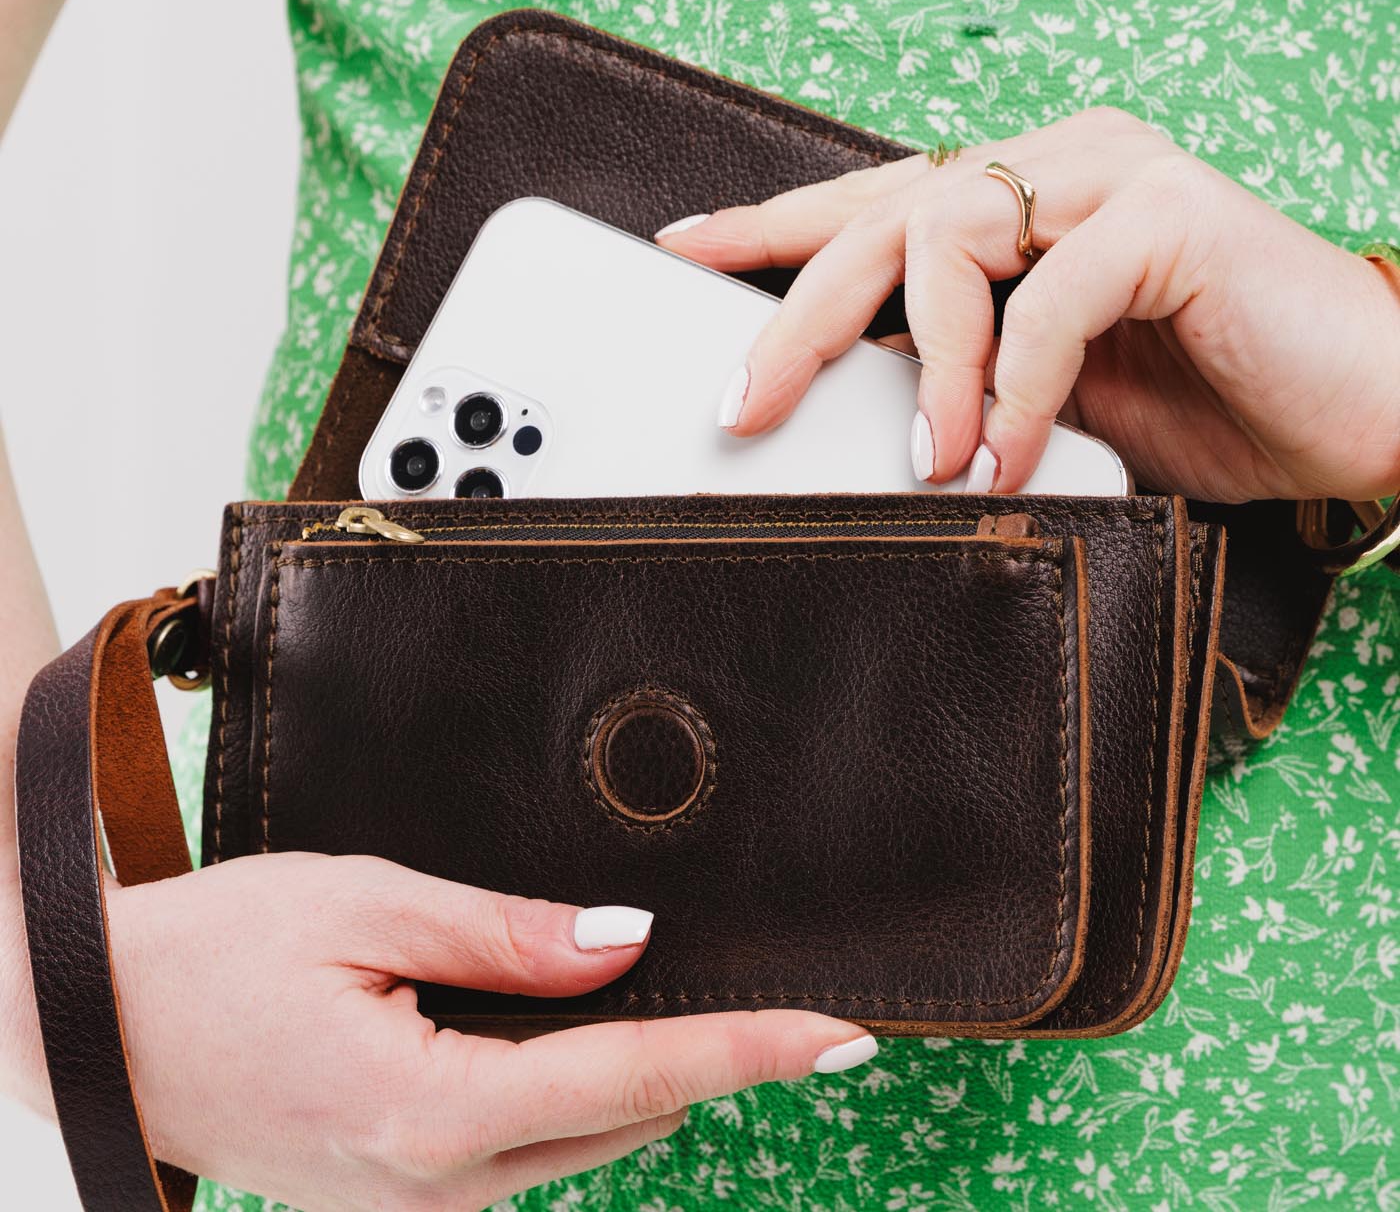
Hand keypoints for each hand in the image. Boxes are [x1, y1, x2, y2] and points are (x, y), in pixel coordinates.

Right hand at [9, 854, 874, 1210]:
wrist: (96, 1024)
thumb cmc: (216, 951)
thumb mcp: (369, 906)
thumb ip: (508, 937)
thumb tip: (630, 947)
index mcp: (432, 1113)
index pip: (634, 1079)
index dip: (749, 1052)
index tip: (843, 1037)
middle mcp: (435, 1190)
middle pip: (626, 1123)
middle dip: (712, 1063)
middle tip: (789, 1000)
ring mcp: (416, 1209)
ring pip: (584, 1144)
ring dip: (648, 1078)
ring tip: (702, 1007)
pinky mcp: (399, 1198)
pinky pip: (528, 1148)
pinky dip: (582, 1093)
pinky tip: (588, 1031)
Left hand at [657, 107, 1399, 502]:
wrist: (1358, 414)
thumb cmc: (1210, 402)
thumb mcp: (1043, 400)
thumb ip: (959, 379)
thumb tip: (847, 408)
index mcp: (1024, 199)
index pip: (875, 204)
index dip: (775, 228)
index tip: (687, 251)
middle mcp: (1061, 166)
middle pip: (884, 217)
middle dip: (799, 315)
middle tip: (745, 404)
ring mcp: (1118, 175)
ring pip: (950, 232)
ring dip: (925, 362)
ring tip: (927, 457)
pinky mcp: (1176, 213)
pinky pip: (1052, 293)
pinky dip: (1014, 384)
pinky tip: (1004, 453)